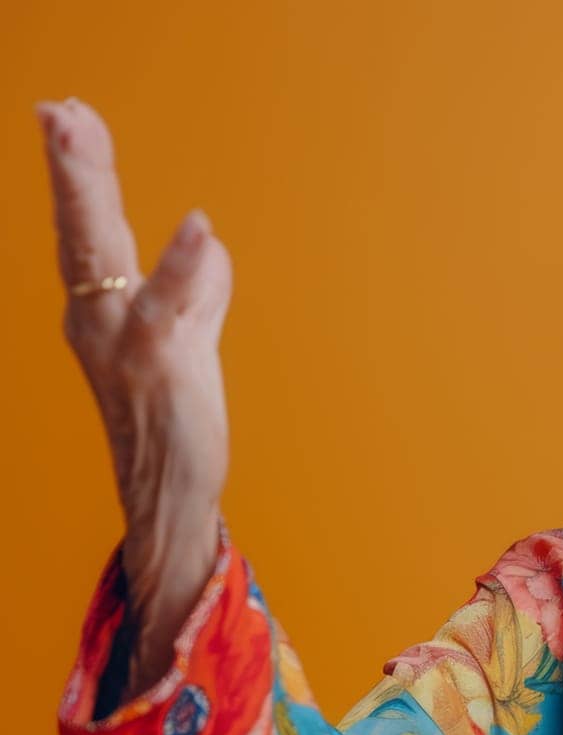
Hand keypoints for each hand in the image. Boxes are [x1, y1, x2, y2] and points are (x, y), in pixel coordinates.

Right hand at [38, 98, 232, 691]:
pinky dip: (186, 268)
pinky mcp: (162, 368)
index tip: (67, 113)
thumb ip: (198, 290)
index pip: (86, 228)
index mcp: (100, 310)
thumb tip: (204, 240)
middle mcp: (97, 321)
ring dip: (91, 193)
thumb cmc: (175, 421)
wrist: (168, 496)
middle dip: (70, 167)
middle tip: (58, 109)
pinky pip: (171, 309)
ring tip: (80, 134)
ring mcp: (125, 343)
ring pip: (105, 255)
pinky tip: (199, 229)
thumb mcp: (187, 343)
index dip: (78, 172)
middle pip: (82, 230)